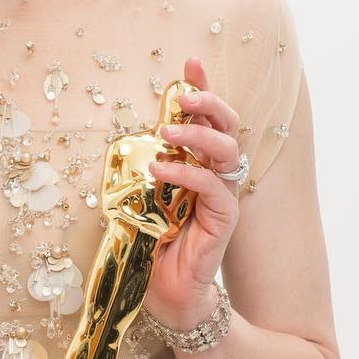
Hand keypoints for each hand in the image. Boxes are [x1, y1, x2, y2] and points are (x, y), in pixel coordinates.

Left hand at [144, 57, 242, 327]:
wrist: (168, 296)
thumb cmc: (153, 249)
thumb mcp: (140, 201)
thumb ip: (143, 172)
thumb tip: (130, 145)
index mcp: (199, 165)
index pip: (207, 120)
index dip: (202, 88)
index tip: (189, 62)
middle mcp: (216, 176)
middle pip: (228, 126)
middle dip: (208, 102)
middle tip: (182, 95)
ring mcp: (223, 197)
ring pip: (228, 150)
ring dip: (198, 134)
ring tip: (167, 130)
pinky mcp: (224, 219)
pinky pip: (213, 187)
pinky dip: (187, 173)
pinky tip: (160, 170)